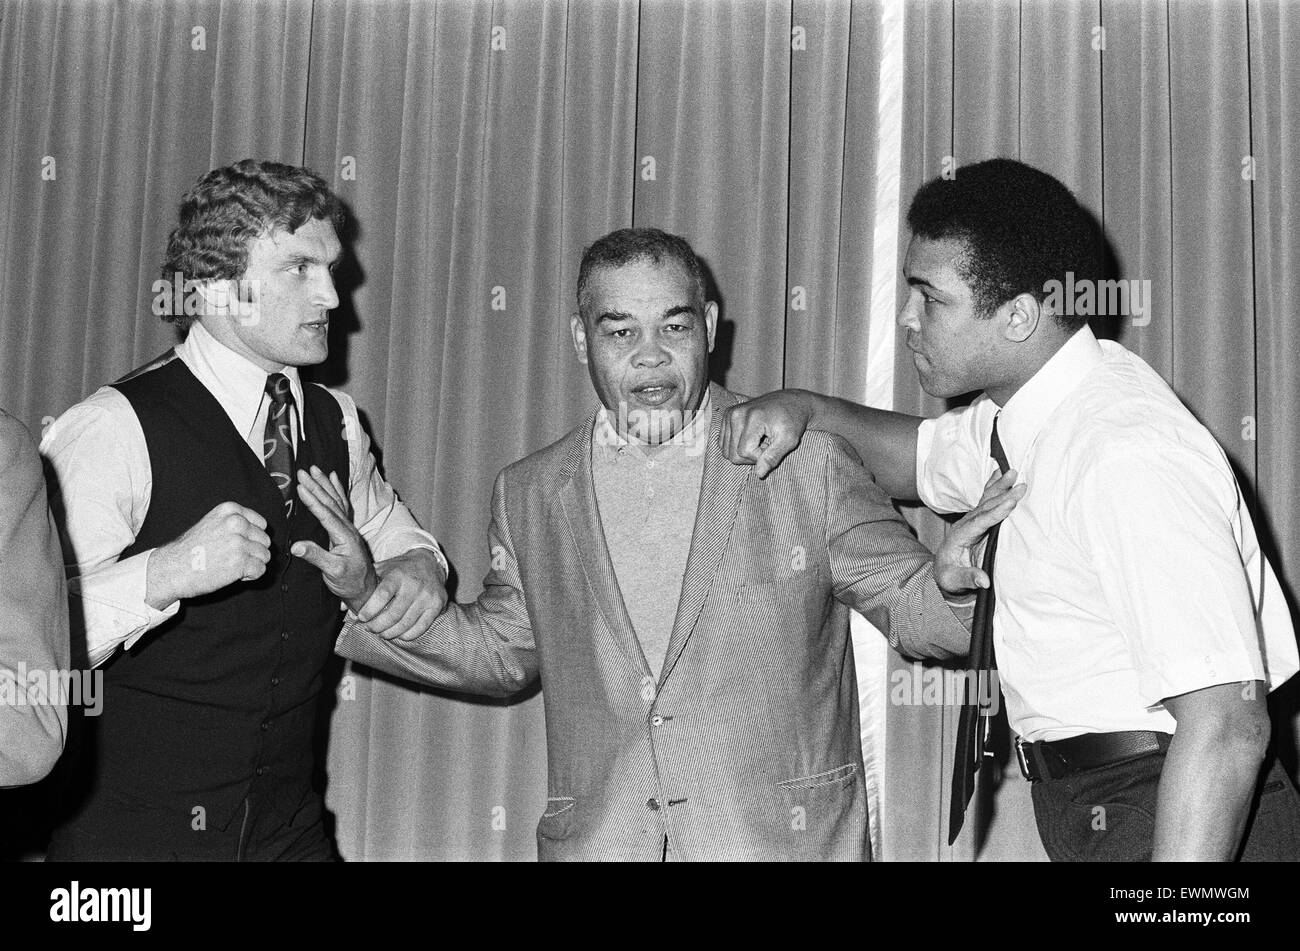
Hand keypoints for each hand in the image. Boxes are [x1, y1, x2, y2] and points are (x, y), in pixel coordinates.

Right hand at [146, 501, 271, 606]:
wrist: (171, 569)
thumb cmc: (190, 550)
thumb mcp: (212, 523)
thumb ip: (235, 524)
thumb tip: (260, 534)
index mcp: (231, 510)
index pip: (261, 524)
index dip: (251, 538)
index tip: (236, 545)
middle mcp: (237, 523)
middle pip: (265, 541)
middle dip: (252, 552)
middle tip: (231, 558)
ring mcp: (239, 542)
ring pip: (265, 556)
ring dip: (251, 564)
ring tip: (231, 565)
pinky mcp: (241, 562)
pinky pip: (261, 570)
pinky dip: (250, 576)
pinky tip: (233, 574)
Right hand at [291, 465, 377, 611]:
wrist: (365, 588)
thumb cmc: (349, 581)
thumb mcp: (332, 572)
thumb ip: (316, 557)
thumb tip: (296, 546)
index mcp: (344, 536)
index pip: (327, 514)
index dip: (313, 500)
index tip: (301, 487)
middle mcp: (348, 528)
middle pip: (331, 502)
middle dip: (317, 486)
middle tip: (303, 471)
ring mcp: (348, 527)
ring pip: (336, 501)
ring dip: (325, 484)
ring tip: (315, 469)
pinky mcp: (346, 529)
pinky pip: (341, 505)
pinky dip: (336, 490)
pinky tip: (333, 478)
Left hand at [356, 549, 448, 642]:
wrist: (429, 563)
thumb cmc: (400, 569)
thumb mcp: (382, 569)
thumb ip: (365, 586)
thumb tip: (344, 606)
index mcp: (397, 575)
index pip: (382, 595)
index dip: (370, 609)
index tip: (361, 617)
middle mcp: (414, 585)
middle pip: (394, 614)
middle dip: (377, 626)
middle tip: (369, 629)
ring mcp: (427, 596)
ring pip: (406, 623)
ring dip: (390, 633)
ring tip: (382, 633)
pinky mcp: (437, 605)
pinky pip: (421, 627)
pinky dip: (408, 635)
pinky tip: (399, 634)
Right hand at [721, 389, 816, 477]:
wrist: (790, 402)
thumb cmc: (792, 421)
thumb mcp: (789, 440)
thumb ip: (773, 457)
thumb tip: (759, 474)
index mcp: (752, 417)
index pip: (745, 452)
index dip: (760, 457)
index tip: (773, 447)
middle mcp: (736, 414)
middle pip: (733, 454)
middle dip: (751, 456)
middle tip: (767, 444)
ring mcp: (729, 414)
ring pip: (726, 451)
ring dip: (744, 451)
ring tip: (760, 440)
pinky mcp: (727, 416)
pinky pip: (723, 444)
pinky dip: (737, 446)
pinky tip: (752, 437)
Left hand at [933, 469, 1026, 595]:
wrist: (944, 572)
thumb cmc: (949, 576)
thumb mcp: (953, 581)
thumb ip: (967, 579)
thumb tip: (983, 581)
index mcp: (959, 536)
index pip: (979, 523)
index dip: (995, 513)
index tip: (1010, 503)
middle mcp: (965, 524)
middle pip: (985, 507)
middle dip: (1002, 495)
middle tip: (1019, 484)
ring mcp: (971, 520)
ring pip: (986, 500)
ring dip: (999, 485)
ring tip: (1012, 471)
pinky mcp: (978, 519)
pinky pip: (987, 500)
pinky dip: (995, 486)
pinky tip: (1001, 472)